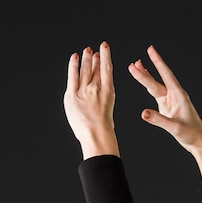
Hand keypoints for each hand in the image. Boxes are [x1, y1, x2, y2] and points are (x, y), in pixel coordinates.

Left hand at [64, 41, 118, 158]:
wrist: (96, 135)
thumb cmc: (103, 129)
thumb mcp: (109, 111)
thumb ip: (102, 100)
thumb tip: (98, 95)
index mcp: (108, 92)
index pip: (107, 69)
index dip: (105, 56)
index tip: (104, 47)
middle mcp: (96, 88)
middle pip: (95, 69)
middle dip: (95, 59)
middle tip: (94, 52)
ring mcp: (83, 90)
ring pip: (85, 70)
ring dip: (86, 59)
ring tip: (86, 52)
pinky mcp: (72, 95)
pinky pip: (72, 76)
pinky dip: (73, 65)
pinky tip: (75, 58)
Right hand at [128, 46, 201, 153]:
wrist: (199, 142)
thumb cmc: (191, 134)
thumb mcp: (175, 127)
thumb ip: (159, 120)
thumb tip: (143, 113)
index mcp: (179, 96)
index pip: (166, 75)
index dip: (157, 62)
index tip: (150, 49)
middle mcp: (175, 96)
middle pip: (157, 81)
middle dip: (145, 72)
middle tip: (133, 63)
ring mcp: (171, 102)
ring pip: (156, 87)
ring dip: (146, 77)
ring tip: (135, 66)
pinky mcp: (168, 109)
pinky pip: (156, 95)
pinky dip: (149, 87)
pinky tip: (144, 80)